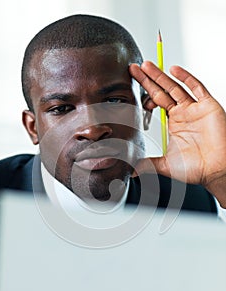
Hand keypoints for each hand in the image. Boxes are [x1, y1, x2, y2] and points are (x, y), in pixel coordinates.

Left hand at [129, 61, 225, 207]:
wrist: (216, 171)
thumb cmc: (195, 168)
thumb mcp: (165, 165)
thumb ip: (147, 164)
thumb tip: (130, 170)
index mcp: (173, 123)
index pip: (155, 102)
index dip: (144, 94)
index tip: (131, 88)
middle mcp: (183, 113)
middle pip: (162, 91)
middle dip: (148, 79)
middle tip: (133, 68)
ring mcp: (195, 108)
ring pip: (175, 86)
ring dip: (161, 75)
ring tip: (146, 65)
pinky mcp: (207, 106)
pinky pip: (197, 88)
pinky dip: (186, 77)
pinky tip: (174, 69)